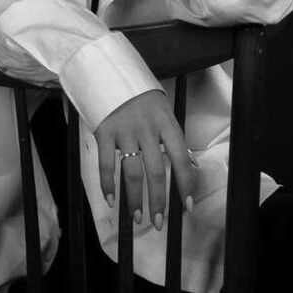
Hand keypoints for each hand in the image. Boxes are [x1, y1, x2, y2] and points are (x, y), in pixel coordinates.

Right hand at [94, 89, 195, 229]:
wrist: (111, 71)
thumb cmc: (142, 96)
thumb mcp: (163, 110)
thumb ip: (172, 136)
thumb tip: (188, 165)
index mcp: (166, 122)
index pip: (180, 158)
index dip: (185, 185)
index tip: (187, 207)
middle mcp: (147, 128)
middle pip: (155, 171)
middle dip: (158, 201)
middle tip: (158, 222)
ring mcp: (124, 130)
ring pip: (132, 172)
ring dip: (135, 199)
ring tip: (137, 217)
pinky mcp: (104, 131)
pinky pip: (106, 164)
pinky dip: (108, 185)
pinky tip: (112, 200)